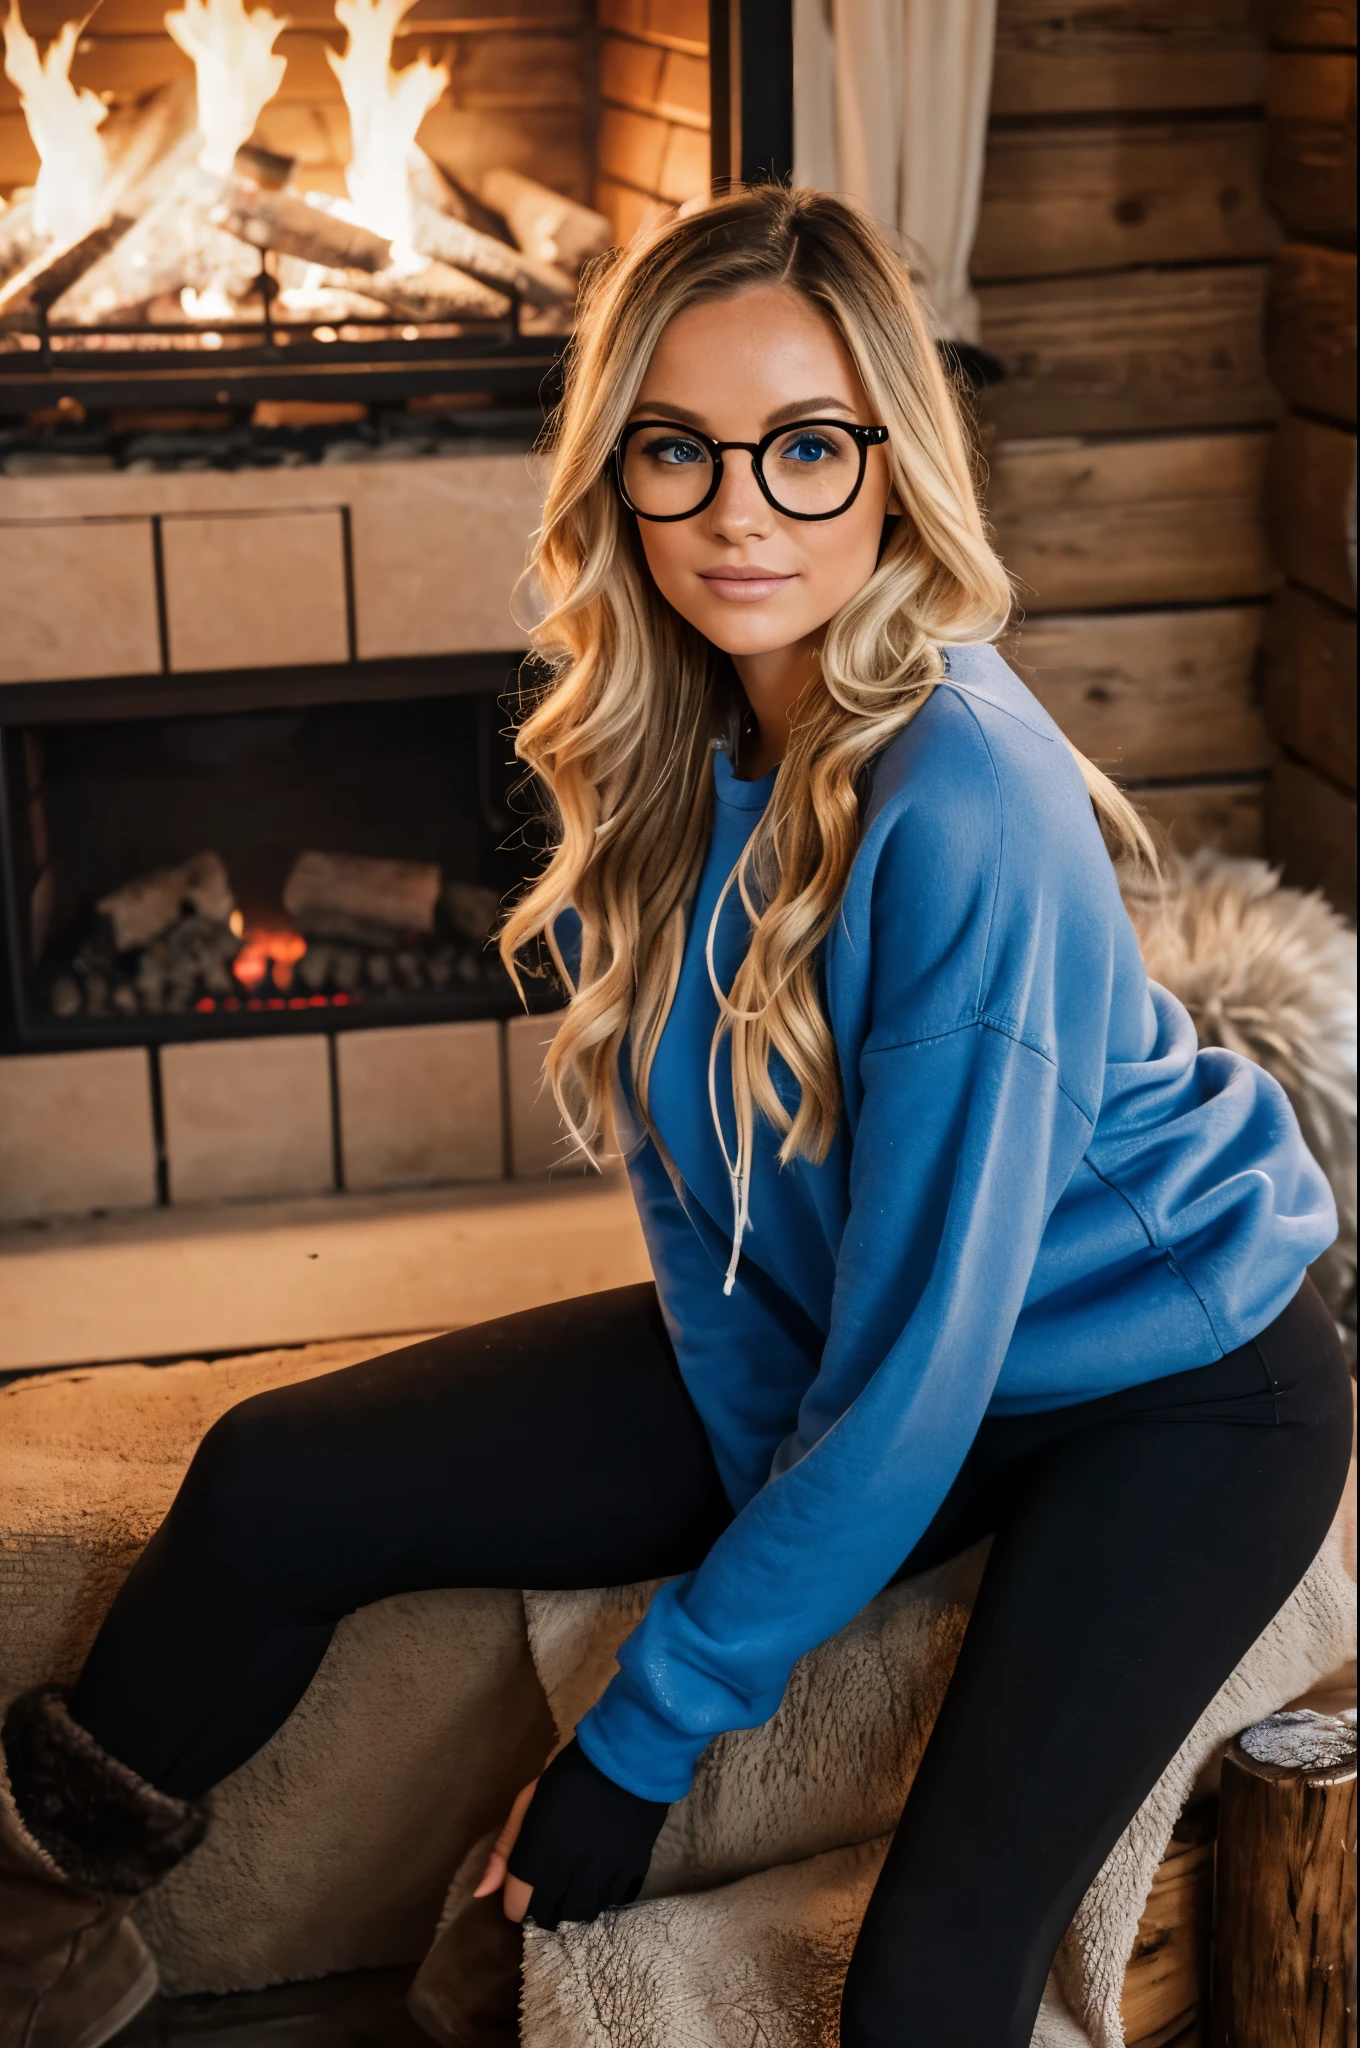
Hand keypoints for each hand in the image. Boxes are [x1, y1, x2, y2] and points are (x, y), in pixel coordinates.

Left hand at [475, 1738, 669, 1930]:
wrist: (625, 1759)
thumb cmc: (568, 1778)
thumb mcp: (527, 1805)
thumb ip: (505, 1850)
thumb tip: (482, 1892)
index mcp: (538, 1854)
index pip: (516, 1907)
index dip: (514, 1900)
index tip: (522, 1887)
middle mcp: (569, 1872)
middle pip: (550, 1916)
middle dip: (543, 1906)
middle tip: (548, 1885)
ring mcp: (602, 1874)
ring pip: (582, 1914)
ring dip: (574, 1905)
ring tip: (574, 1883)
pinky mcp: (630, 1871)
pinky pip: (613, 1901)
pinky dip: (602, 1894)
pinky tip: (599, 1875)